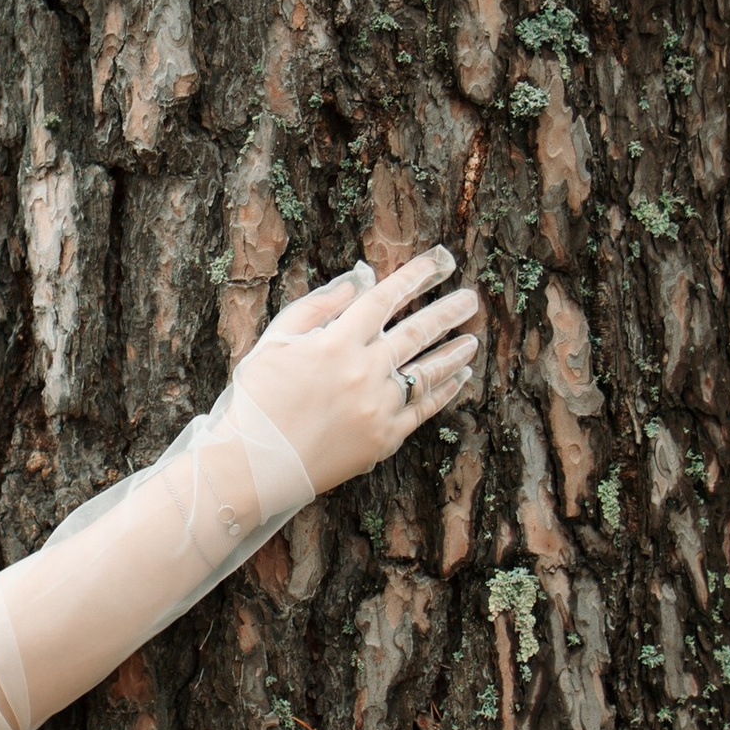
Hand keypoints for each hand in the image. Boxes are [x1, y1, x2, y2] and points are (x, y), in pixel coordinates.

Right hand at [238, 249, 481, 497]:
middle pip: (417, 333)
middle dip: (447, 312)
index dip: (415, 278)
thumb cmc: (258, 401)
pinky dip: (443, 392)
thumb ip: (316, 308)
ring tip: (473, 340)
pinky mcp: (385, 438)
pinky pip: (423, 409)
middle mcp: (364, 371)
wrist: (256, 466)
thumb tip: (358, 284)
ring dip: (453, 353)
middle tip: (470, 299)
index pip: (384, 299)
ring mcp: (379, 406)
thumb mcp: (275, 343)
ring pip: (427, 371)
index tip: (440, 264)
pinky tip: (458, 379)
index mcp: (337, 343)